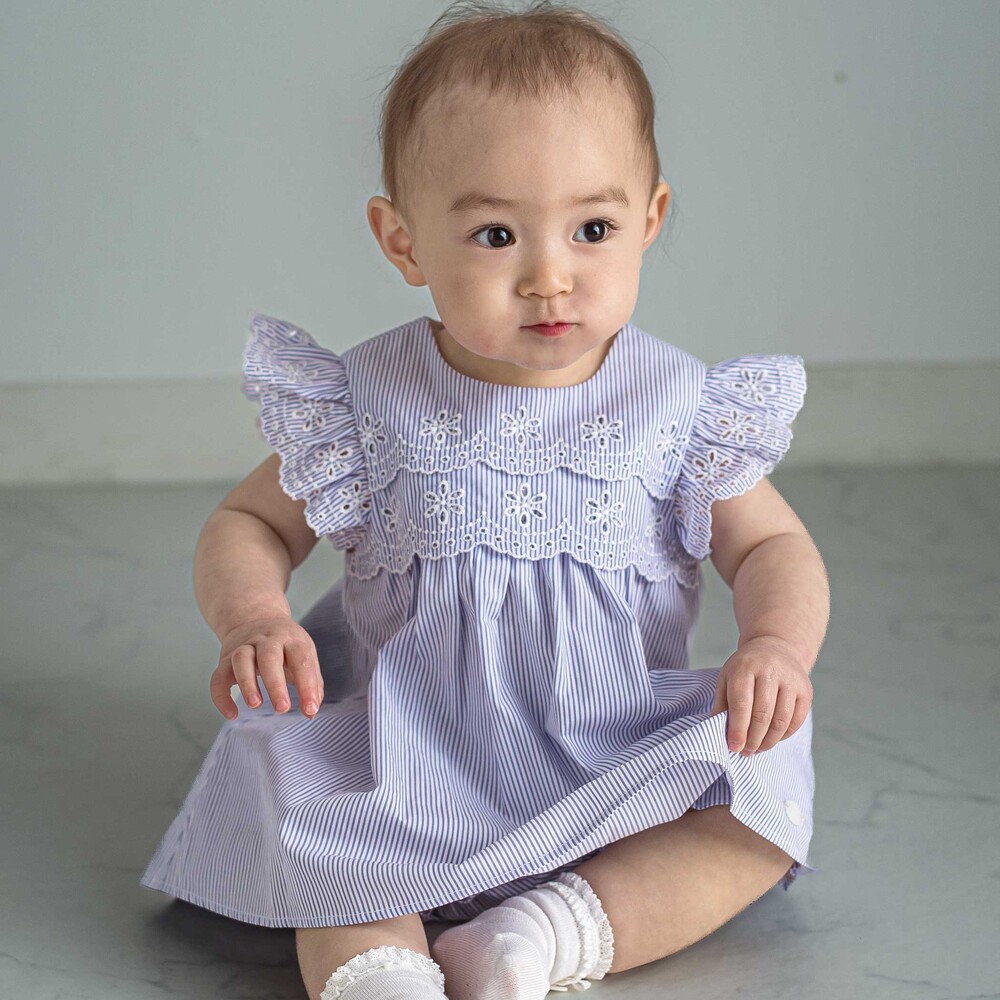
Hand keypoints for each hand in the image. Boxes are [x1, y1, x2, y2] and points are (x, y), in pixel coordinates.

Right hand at [209, 616, 323, 720]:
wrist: (255, 618)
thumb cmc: (286, 646)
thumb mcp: (304, 655)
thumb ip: (312, 683)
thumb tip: (311, 712)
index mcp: (292, 638)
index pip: (301, 659)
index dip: (307, 685)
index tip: (310, 709)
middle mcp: (267, 639)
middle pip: (269, 656)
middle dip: (275, 684)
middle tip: (283, 708)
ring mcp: (244, 646)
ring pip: (241, 659)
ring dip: (247, 683)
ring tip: (256, 705)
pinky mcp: (225, 659)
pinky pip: (218, 677)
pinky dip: (221, 697)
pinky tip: (232, 714)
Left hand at [710, 636, 811, 755]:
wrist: (775, 648)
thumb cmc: (745, 668)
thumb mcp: (726, 678)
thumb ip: (722, 705)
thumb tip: (724, 735)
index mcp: (745, 667)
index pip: (741, 703)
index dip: (737, 729)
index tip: (734, 747)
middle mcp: (770, 670)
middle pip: (762, 714)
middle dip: (753, 739)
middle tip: (746, 752)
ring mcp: (791, 680)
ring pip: (781, 720)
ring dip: (768, 741)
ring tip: (758, 748)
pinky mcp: (806, 690)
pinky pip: (796, 721)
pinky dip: (783, 735)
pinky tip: (772, 739)